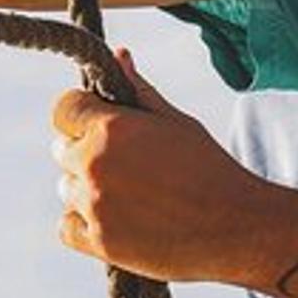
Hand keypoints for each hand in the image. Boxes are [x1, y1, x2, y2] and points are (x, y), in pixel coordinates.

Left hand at [51, 49, 271, 283]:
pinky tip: (116, 219)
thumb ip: (139, 90)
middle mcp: (95, 164)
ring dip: (86, 189)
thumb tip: (119, 55)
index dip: (81, 113)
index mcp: (112, 128)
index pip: (64, 109)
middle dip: (84, 150)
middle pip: (60, 149)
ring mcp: (94, 205)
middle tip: (124, 163)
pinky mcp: (99, 243)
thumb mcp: (175, 121)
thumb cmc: (210, 168)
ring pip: (66, 188)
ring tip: (130, 194)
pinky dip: (84, 224)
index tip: (99, 123)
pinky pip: (66, 227)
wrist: (236, 227)